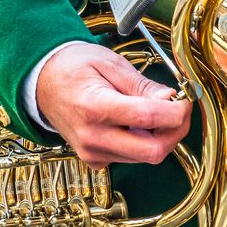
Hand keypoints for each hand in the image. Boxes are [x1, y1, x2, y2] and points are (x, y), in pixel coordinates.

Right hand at [35, 42, 191, 168]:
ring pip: (146, 157)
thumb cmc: (74, 69)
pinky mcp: (95, 161)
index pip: (149, 118)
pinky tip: (137, 125)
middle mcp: (93, 137)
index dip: (176, 112)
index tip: (184, 101)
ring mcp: (93, 153)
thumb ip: (143, 86)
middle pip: (153, 151)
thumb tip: (171, 100)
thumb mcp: (111, 65)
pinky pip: (132, 158)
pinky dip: (143, 143)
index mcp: (95, 107)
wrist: (42, 83)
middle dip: (175, 132)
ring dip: (161, 138)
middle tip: (179, 112)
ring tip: (156, 113)